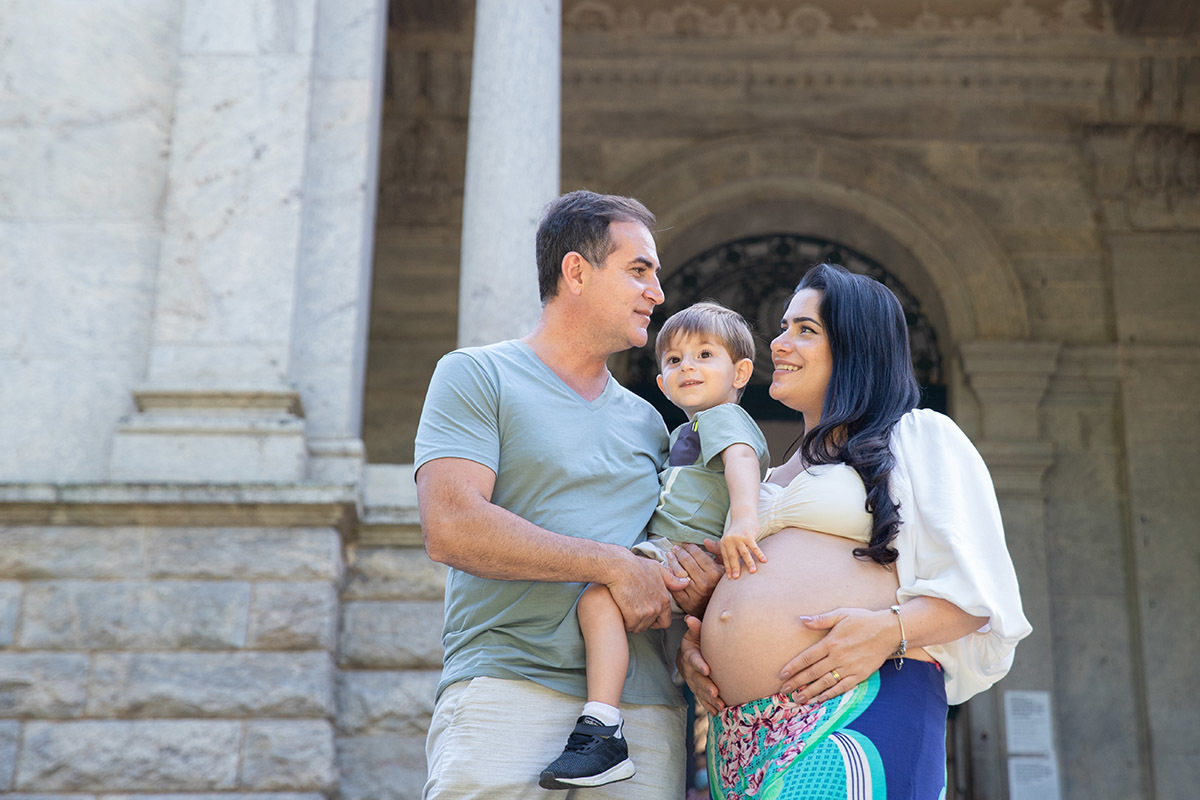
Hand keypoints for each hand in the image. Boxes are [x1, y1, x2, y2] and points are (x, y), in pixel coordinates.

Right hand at [606, 551, 688, 632]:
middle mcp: (658, 607)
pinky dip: (624, 622)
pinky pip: (629, 626)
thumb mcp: (657, 569)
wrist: (619, 567)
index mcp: (664, 599)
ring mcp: (647, 612)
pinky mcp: (634, 615)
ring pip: (639, 627)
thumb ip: (671, 580)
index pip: (665, 621)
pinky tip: (621, 611)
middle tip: (632, 611)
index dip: (655, 621)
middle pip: (650, 625)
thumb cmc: (636, 566)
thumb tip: (686, 582)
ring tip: (625, 610)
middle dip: (642, 621)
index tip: (646, 616)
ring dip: (632, 622)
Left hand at [667, 542, 721, 616]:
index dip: (688, 546)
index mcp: (714, 573)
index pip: (696, 553)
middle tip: (675, 548)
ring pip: (678, 572)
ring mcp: (695, 594)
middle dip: (679, 552)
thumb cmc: (721, 583)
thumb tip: (705, 541)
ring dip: (672, 561)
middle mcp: (704, 583)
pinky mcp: (687, 602)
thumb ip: (718, 550)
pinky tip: (668, 569)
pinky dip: (669, 576)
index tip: (685, 544)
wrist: (720, 606)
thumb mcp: (725, 565)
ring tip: (670, 555)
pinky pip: (674, 586)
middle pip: (686, 561)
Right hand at [677, 614, 724, 714]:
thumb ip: (695, 628)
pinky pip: (702, 699)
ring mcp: (693, 682)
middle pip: (696, 679)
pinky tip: (717, 712)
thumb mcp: (694, 634)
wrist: (688, 655)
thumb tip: (690, 618)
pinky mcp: (697, 690)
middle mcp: (689, 670)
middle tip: (715, 692)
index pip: (693, 659)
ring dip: (709, 699)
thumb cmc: (695, 641)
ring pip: (700, 691)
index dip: (699, 664)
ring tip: (720, 705)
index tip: (707, 669)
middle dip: (705, 686)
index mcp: (689, 655)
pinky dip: (709, 706)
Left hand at [718, 524, 765, 578]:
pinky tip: (764, 560)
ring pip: (745, 553)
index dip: (728, 568)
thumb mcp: (729, 540)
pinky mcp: (748, 535)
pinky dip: (759, 554)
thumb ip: (729, 551)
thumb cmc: (737, 531)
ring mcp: (739, 538)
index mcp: (724, 543)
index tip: (730, 578)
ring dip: (749, 563)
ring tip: (753, 572)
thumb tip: (729, 567)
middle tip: (737, 578)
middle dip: (735, 568)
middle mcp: (730, 540)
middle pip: (733, 557)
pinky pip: (755, 547)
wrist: (743, 516)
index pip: (726, 558)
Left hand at [778, 607, 894, 703]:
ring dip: (810, 692)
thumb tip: (802, 620)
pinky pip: (842, 688)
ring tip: (798, 699)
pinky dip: (830, 694)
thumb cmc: (863, 620)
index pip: (807, 657)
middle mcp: (838, 657)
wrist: (888, 631)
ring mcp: (849, 668)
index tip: (782, 675)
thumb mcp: (841, 614)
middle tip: (784, 690)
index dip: (793, 667)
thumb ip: (821, 619)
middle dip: (797, 682)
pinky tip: (820, 699)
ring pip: (825, 683)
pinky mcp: (859, 675)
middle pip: (813, 673)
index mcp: (831, 642)